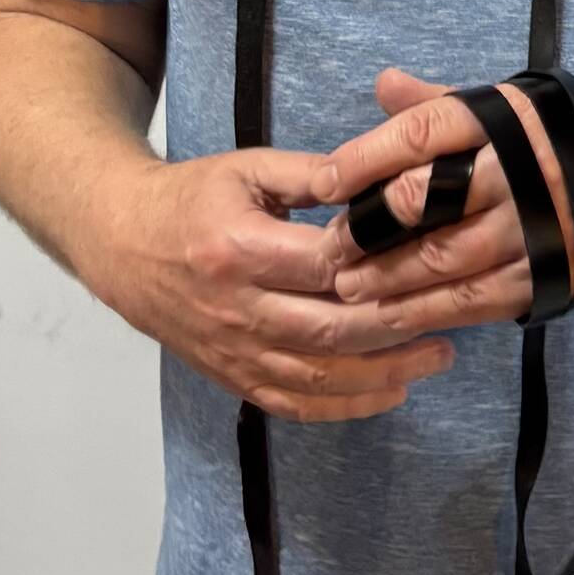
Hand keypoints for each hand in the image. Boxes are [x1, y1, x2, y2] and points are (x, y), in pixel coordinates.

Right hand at [77, 146, 455, 422]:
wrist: (122, 245)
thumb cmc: (192, 198)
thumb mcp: (246, 168)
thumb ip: (308, 175)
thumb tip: (373, 180)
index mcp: (237, 250)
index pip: (320, 266)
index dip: (375, 263)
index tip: (426, 253)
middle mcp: (236, 309)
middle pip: (327, 330)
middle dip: (395, 327)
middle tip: (451, 317)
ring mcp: (233, 350)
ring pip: (316, 375)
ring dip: (382, 373)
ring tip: (436, 357)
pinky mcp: (232, 375)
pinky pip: (292, 403)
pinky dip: (343, 406)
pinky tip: (389, 393)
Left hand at [312, 69, 573, 334]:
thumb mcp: (519, 107)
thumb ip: (445, 103)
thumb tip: (382, 84)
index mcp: (510, 117)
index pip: (425, 130)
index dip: (366, 156)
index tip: (322, 182)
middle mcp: (521, 170)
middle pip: (427, 201)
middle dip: (369, 230)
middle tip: (326, 251)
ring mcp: (536, 230)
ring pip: (445, 260)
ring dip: (388, 281)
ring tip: (347, 291)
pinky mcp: (547, 279)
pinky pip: (476, 302)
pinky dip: (428, 314)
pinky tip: (393, 319)